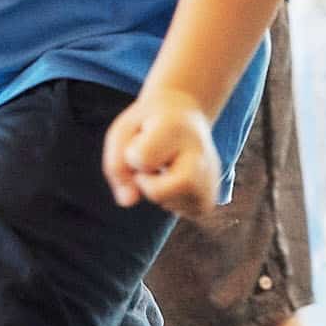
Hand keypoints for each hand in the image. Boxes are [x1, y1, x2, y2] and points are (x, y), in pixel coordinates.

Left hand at [102, 87, 220, 218]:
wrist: (189, 114)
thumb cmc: (150, 124)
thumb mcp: (124, 132)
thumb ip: (116, 167)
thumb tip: (128, 202)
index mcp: (176, 130)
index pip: (141, 159)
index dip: (131, 154)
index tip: (145, 136)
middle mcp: (201, 155)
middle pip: (157, 193)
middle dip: (145, 182)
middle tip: (155, 160)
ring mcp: (209, 180)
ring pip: (166, 204)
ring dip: (157, 190)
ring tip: (168, 165)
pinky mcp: (208, 200)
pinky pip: (176, 211)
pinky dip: (169, 199)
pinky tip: (177, 177)